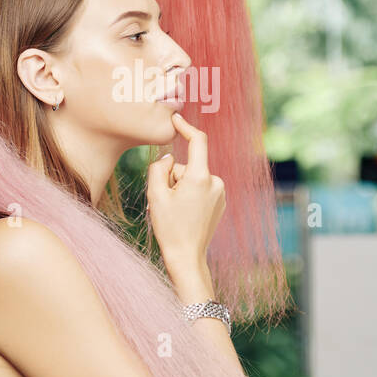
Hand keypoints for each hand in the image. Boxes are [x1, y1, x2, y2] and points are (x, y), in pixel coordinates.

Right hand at [145, 112, 223, 272]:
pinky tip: (184, 215)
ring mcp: (220, 193)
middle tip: (164, 201)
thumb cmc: (169, 228)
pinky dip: (190, 196)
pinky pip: (201, 189)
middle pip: (188, 166)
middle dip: (173, 177)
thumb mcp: (155, 195)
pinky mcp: (221, 202)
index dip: (185, 127)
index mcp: (200, 177)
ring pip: (193, 179)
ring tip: (174, 212)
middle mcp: (215, 182)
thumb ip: (159, 168)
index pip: (197, 141)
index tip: (175, 119)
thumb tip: (169, 157)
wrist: (187, 257)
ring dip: (181, 189)